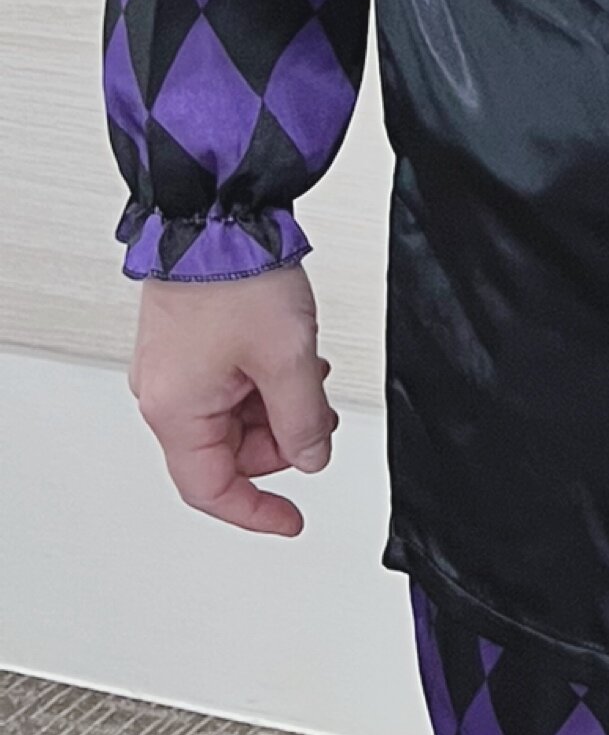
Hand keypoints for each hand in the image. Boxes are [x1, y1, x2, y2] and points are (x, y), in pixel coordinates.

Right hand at [131, 265, 336, 535]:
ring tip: (306, 373)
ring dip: (276, 405)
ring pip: (232, 416)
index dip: (256, 511)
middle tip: (318, 416)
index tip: (291, 520)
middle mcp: (164, 394)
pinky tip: (289, 355)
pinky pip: (227, 385)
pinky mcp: (184, 344)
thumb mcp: (287, 360)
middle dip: (280, 440)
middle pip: (227, 451)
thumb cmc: (236, 277)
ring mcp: (172, 369)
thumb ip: (303, 420)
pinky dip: (262, 381)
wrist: (215, 214)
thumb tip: (312, 458)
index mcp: (175, 410)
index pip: (211, 489)